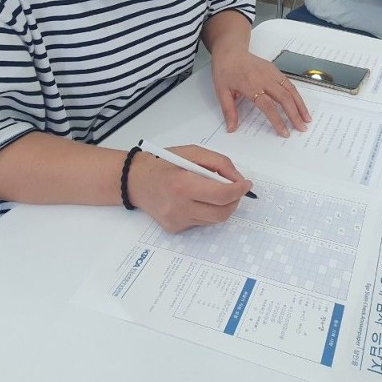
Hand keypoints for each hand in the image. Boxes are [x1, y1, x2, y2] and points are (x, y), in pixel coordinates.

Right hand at [129, 146, 251, 233]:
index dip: (239, 190)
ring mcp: (176, 221)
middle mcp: (178, 206)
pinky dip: (206, 211)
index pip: (221, 195)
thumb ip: (218, 163)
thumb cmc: (163, 162)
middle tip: (236, 189)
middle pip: (221, 213)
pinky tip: (194, 199)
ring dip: (221, 206)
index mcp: (182, 184)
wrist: (134, 180)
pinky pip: (201, 222)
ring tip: (214, 192)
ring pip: (213, 220)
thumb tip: (238, 180)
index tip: (247, 184)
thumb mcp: (191, 152)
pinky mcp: (174, 229)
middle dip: (235, 200)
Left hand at [212, 49, 311, 136]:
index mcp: (250, 85)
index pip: (268, 106)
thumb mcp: (221, 91)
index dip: (277, 120)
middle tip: (302, 128)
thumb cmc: (225, 71)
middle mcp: (264, 79)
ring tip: (307, 118)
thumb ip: (228, 110)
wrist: (230, 51)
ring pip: (290, 90)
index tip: (284, 132)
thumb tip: (231, 128)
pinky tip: (300, 105)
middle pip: (284, 98)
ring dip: (300, 105)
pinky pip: (289, 84)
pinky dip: (296, 95)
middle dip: (294, 114)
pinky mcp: (275, 70)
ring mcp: (271, 73)